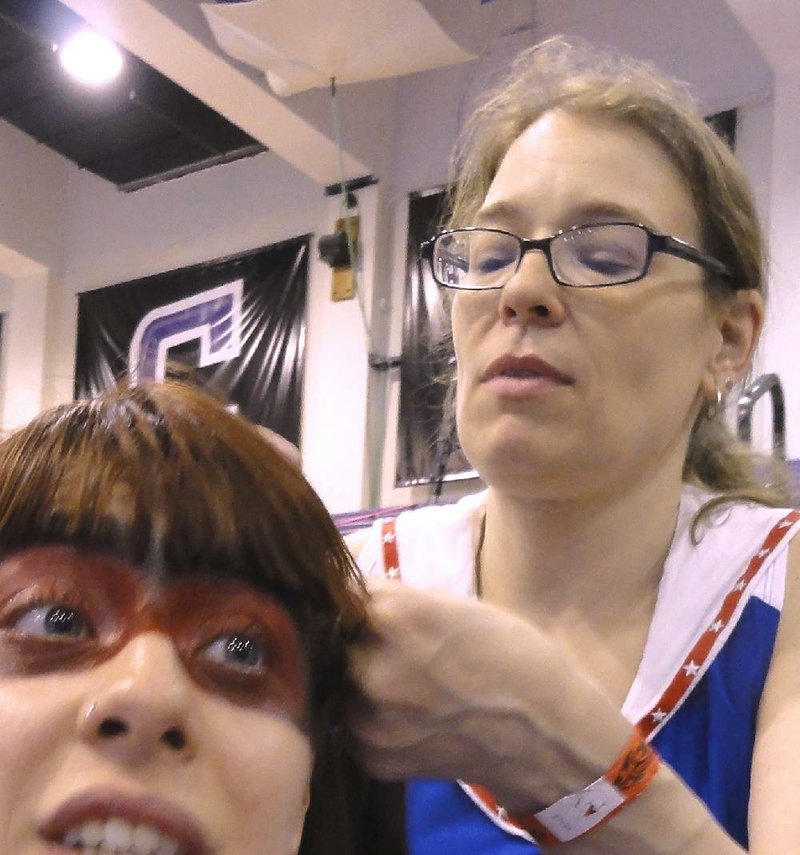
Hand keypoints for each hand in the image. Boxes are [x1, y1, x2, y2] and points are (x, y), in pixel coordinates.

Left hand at [346, 579, 616, 810]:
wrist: (544, 733)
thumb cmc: (509, 653)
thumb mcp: (452, 604)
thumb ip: (396, 599)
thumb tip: (350, 593)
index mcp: (393, 614)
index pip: (340, 591)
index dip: (356, 598)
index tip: (369, 605)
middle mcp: (369, 665)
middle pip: (335, 638)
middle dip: (356, 638)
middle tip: (392, 648)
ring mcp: (367, 717)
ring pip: (341, 682)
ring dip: (359, 679)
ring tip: (403, 683)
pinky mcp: (370, 756)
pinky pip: (351, 724)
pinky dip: (370, 717)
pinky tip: (406, 715)